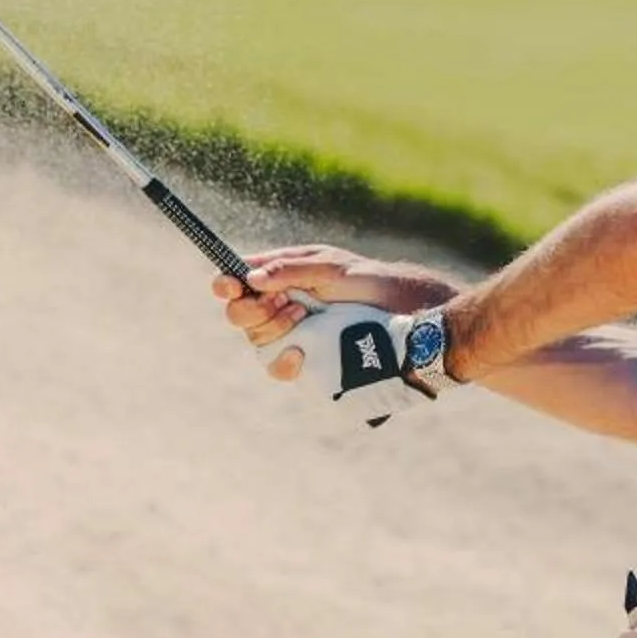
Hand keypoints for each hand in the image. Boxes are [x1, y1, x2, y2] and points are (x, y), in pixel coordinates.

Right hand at [213, 247, 454, 420]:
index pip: (242, 281)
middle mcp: (284, 307)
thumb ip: (291, 271)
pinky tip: (300, 353)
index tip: (226, 284)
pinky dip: (284, 361)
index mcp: (285, 278)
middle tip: (277, 302)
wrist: (409, 318)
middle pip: (241, 314)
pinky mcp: (310, 361)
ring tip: (300, 315)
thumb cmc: (373, 284)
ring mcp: (295, 335)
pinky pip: (280, 367)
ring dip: (270, 328)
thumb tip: (251, 276)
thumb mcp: (332, 270)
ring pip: (257, 341)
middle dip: (250, 309)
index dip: (227, 284)